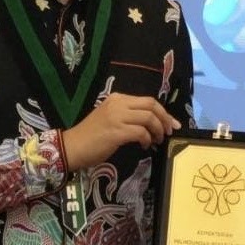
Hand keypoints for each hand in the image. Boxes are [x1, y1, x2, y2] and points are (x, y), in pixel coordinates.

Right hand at [62, 93, 180, 169]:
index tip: (171, 123)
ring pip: (148, 118)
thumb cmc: (91, 136)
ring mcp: (116, 117)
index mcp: (117, 98)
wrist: (73, 146)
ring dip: (157, 131)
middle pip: (151, 106)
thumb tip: (151, 124)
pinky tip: (144, 146)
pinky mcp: (116, 132)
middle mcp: (118, 104)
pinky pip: (140, 132)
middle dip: (165, 119)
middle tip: (168, 132)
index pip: (147, 100)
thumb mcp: (111, 118)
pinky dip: (146, 139)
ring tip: (156, 141)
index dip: (163, 112)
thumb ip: (128, 116)